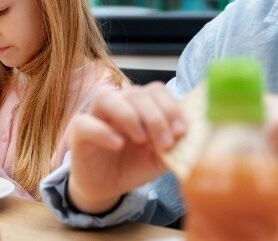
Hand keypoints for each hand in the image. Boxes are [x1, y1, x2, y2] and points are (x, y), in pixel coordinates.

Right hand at [67, 82, 185, 213]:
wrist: (107, 187)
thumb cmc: (133, 166)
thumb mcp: (161, 158)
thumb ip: (177, 145)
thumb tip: (198, 135)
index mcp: (140, 106)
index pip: (155, 90)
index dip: (170, 106)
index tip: (181, 131)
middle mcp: (118, 105)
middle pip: (135, 92)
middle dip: (155, 117)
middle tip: (165, 143)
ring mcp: (95, 116)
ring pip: (108, 98)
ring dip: (130, 116)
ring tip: (141, 140)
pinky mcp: (78, 133)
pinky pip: (86, 123)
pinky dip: (103, 131)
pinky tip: (118, 144)